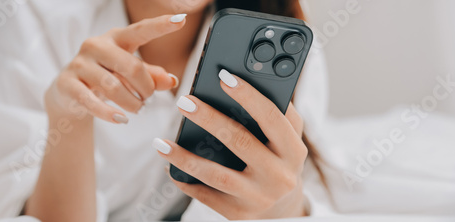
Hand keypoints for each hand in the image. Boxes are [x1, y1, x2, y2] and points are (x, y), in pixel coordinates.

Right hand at [44, 14, 186, 122]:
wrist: (68, 94)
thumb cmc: (105, 78)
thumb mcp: (129, 75)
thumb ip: (151, 76)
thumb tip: (171, 80)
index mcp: (116, 38)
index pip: (140, 30)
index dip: (160, 25)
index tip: (181, 20)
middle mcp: (96, 45)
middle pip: (131, 67)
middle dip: (146, 88)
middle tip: (148, 99)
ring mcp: (80, 63)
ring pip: (113, 86)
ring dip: (131, 103)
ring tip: (137, 109)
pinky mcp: (67, 83)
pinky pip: (91, 101)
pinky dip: (109, 114)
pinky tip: (122, 119)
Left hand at [154, 69, 307, 218]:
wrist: (283, 209)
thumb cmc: (279, 161)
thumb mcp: (287, 140)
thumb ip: (277, 113)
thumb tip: (242, 81)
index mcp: (293, 150)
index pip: (271, 117)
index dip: (247, 96)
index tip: (224, 76)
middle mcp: (279, 176)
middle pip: (239, 141)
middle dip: (209, 119)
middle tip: (185, 101)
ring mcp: (258, 197)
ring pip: (216, 174)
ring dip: (184, 157)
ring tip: (161, 143)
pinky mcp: (239, 214)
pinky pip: (206, 196)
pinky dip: (185, 180)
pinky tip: (169, 167)